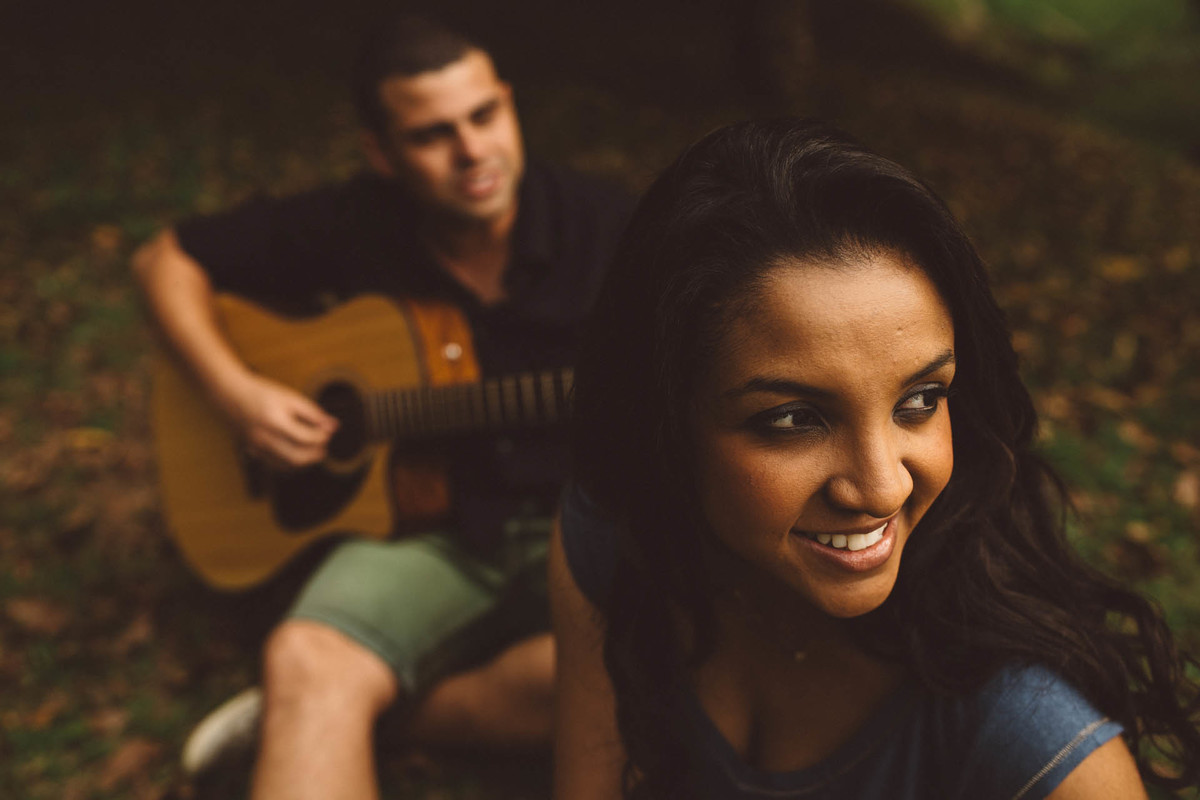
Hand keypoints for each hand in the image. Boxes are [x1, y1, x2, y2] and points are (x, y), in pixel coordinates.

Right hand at [218, 373, 338, 468]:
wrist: (230, 395)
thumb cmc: (261, 393)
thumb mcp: (290, 397)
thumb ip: (313, 413)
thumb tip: (333, 426)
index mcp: (275, 421)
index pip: (306, 438)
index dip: (321, 437)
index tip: (328, 432)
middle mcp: (265, 437)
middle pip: (297, 458)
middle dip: (315, 455)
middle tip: (323, 448)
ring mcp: (257, 447)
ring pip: (286, 465)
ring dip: (304, 462)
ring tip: (313, 451)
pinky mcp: (253, 451)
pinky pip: (275, 465)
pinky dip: (290, 463)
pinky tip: (297, 454)